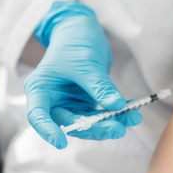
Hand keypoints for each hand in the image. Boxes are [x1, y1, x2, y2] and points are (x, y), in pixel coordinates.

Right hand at [25, 0, 141, 148]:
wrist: (81, 29)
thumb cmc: (74, 41)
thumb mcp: (86, 63)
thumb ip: (99, 86)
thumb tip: (117, 106)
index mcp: (41, 90)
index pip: (38, 116)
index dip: (48, 131)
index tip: (61, 142)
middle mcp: (53, 101)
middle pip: (70, 123)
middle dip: (95, 127)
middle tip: (118, 128)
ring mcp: (70, 103)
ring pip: (89, 122)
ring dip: (111, 122)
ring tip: (133, 119)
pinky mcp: (86, 101)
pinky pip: (101, 113)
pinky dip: (117, 113)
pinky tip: (132, 111)